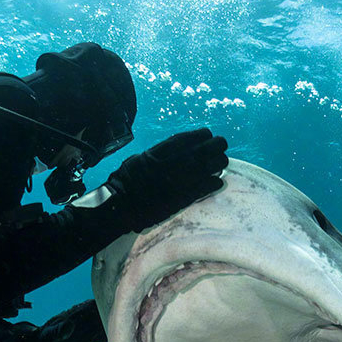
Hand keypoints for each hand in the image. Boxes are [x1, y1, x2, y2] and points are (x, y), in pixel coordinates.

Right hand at [104, 128, 227, 230]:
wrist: (121, 205)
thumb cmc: (125, 182)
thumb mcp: (139, 159)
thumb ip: (158, 153)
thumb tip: (172, 151)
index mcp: (162, 151)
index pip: (190, 137)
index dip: (203, 135)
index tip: (207, 136)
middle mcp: (174, 162)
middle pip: (207, 148)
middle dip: (217, 146)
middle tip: (220, 149)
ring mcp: (182, 179)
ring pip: (213, 165)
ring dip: (219, 163)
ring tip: (219, 165)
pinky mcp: (185, 197)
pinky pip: (209, 186)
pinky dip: (216, 182)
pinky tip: (217, 182)